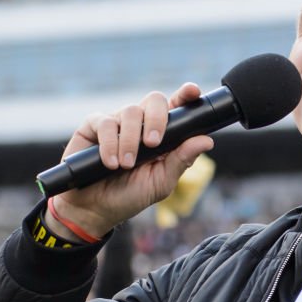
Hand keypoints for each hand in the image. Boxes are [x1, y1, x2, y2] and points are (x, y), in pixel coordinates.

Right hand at [46, 82, 215, 239]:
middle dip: (157, 119)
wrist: (95, 209)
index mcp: (162, 133)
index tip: (193, 91)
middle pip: (155, 100)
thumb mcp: (161, 182)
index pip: (177, 107)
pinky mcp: (93, 126)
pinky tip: (110, 163)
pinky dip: (109, 144)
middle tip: (153, 143)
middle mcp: (141, 123)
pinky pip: (104, 122)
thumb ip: (181, 160)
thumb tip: (207, 140)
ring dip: (130, 140)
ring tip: (126, 164)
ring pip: (130, 112)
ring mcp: (117, 122)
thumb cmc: (130, 195)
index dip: (186, 95)